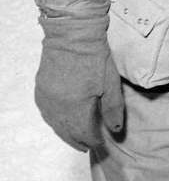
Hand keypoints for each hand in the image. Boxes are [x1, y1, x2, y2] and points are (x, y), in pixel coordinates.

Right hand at [34, 13, 123, 151]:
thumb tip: (115, 130)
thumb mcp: (110, 83)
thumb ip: (113, 109)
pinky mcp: (41, 88)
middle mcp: (57, 107)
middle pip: (67, 132)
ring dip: (66, 132)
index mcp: (75, 107)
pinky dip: (56, 120)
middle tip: (88, 146)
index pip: (84, 133)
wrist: (72, 34)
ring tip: (76, 138)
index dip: (93, 141)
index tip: (101, 145)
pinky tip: (62, 120)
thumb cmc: (95, 56)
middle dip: (78, 141)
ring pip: (55, 124)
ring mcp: (46, 98)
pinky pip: (47, 112)